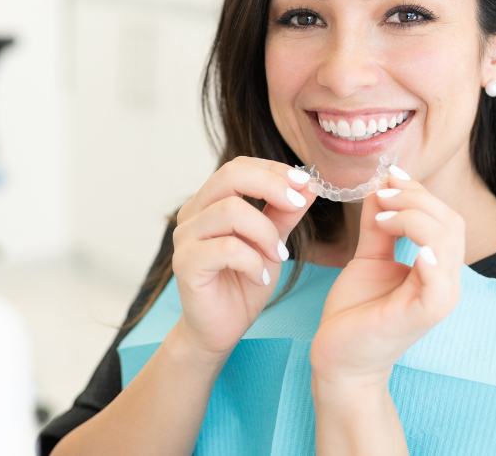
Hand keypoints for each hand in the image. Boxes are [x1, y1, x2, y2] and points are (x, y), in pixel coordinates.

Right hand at [171, 157, 316, 356]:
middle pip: (230, 176)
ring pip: (231, 211)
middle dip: (271, 186)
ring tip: (278, 257)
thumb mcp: (272, 243)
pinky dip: (253, 262)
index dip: (274, 170)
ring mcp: (185, 237)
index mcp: (211, 202)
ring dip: (266, 233)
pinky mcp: (185, 263)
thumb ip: (285, 213)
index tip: (306, 183)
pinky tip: (261, 278)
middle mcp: (193, 213)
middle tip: (297, 205)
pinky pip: (226, 249)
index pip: (240, 167)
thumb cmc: (243, 283)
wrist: (221, 329)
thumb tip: (309, 185)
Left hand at [310, 168, 464, 385]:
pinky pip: (439, 283)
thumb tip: (382, 186)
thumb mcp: (369, 257)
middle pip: (450, 222)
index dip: (419, 191)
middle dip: (416, 199)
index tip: (388, 177)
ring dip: (414, 218)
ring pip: (447, 242)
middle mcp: (445, 281)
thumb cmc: (356, 311)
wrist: (339, 357)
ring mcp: (438, 299)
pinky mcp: (423, 316)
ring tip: (383, 216)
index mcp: (437, 267)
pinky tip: (411, 246)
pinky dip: (430, 257)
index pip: (444, 217)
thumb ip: (379, 225)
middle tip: (382, 194)